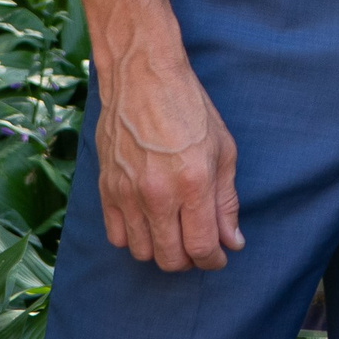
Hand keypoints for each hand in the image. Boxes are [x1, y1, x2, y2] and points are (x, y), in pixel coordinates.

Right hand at [94, 35, 243, 271]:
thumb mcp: (224, 149)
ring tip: (175, 233)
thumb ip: (227, 201)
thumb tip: (232, 241)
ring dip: (161, 251)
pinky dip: (134, 238)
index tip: (219, 256)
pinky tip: (149, 222)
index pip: (201, 247)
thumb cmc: (189, 108)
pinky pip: (117, 237)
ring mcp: (127, 193)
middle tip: (199, 246)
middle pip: (170, 258)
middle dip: (189, 260)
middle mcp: (158, 193)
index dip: (213, 260)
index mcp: (193, 182)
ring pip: (142, 252)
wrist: (143, 77)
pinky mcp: (106, 189)